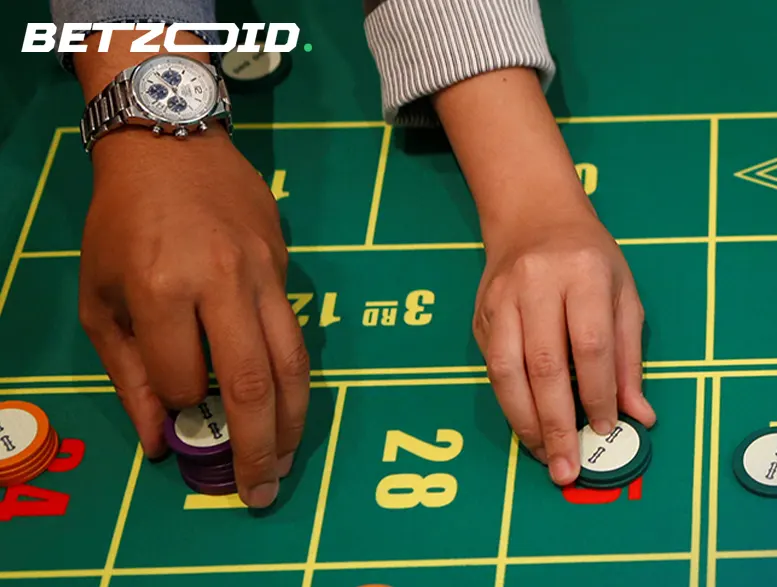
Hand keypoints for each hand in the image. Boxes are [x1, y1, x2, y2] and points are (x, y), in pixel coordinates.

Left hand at [78, 132, 307, 508]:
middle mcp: (220, 282)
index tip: (180, 412)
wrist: (171, 146)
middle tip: (259, 489)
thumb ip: (129, 372)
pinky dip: (293, 380)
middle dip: (258, 446)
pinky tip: (289, 408)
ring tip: (287, 461)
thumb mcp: (101, 298)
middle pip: (253, 382)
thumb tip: (158, 441)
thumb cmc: (121, 224)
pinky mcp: (288, 268)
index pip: (185, 376)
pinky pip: (295, 335)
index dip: (183, 405)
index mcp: (162, 288)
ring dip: (293, 422)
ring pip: (291, 363)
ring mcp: (263, 274)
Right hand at [473, 206, 650, 485]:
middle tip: (567, 467)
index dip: (598, 393)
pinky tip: (526, 425)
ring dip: (524, 421)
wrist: (534, 216)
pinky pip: (492, 367)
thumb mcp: (625, 295)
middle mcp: (537, 284)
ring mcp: (502, 299)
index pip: (591, 345)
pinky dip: (509, 402)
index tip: (604, 429)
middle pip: (544, 364)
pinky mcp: (480, 315)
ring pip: (506, 371)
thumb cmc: (590, 259)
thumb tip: (639, 415)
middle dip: (556, 422)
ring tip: (543, 455)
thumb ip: (629, 356)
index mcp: (583, 275)